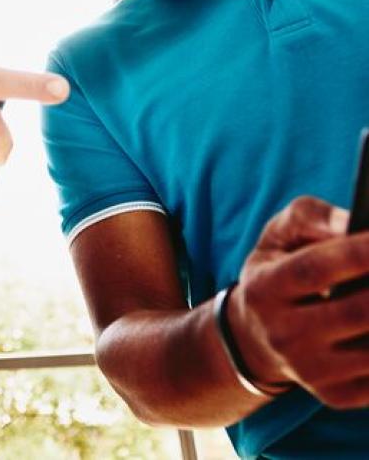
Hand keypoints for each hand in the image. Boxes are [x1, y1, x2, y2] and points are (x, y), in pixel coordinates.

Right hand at [229, 196, 368, 406]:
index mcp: (263, 289)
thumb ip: (311, 217)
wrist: (254, 337)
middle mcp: (282, 335)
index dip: (357, 254)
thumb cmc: (276, 271)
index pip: (314, 271)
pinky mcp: (335, 395)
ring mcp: (310, 371)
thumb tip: (353, 223)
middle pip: (357, 313)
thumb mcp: (277, 237)